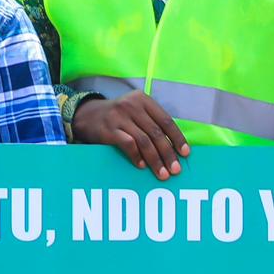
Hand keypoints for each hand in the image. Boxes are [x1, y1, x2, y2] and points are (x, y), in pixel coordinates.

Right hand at [71, 92, 188, 179]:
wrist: (87, 115)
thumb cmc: (118, 117)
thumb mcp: (135, 111)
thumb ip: (152, 122)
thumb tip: (174, 147)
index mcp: (143, 100)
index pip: (166, 120)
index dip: (177, 138)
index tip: (185, 154)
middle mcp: (132, 106)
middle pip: (156, 133)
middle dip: (168, 153)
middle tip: (175, 170)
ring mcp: (119, 117)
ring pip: (144, 141)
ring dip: (155, 159)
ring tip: (162, 173)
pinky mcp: (109, 129)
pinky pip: (128, 144)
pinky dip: (136, 156)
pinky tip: (142, 166)